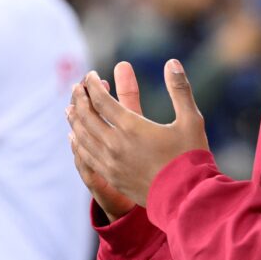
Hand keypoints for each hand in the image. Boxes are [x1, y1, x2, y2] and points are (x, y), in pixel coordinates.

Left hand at [67, 59, 208, 206]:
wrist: (185, 197)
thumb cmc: (190, 157)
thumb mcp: (190, 119)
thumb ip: (180, 89)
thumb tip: (172, 62)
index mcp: (131, 127)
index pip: (101, 100)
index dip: (93, 85)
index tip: (91, 75)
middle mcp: (115, 144)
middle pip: (86, 117)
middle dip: (79, 99)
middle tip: (77, 87)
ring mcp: (110, 162)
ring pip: (82, 137)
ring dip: (74, 120)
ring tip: (70, 108)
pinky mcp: (111, 177)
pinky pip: (85, 157)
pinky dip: (77, 143)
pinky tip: (75, 138)